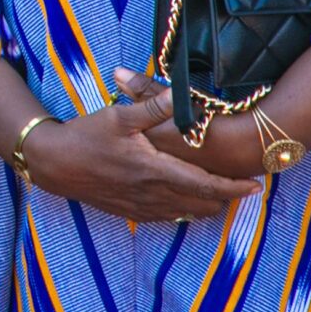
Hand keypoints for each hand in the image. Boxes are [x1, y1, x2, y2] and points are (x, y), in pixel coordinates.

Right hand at [19, 78, 263, 221]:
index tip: (255, 185)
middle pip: (203, 204)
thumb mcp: (119, 116)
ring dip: (206, 204)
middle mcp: (154, 194)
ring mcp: (143, 207)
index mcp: (156, 170)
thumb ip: (154, 105)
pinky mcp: (132, 213)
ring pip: (187, 214)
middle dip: (225, 196)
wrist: (55, 164)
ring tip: (219, 191)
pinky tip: (184, 199)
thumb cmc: (86, 136)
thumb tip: (182, 93)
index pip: (206, 185)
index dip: (233, 187)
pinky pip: (169, 218)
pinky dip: (185, 210)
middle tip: (240, 185)